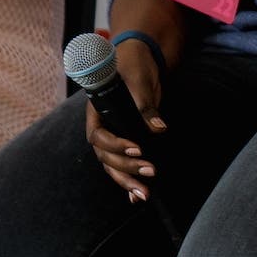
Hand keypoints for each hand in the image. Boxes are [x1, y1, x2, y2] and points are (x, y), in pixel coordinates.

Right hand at [91, 0, 186, 200]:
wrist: (140, 60)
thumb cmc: (134, 65)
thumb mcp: (140, 81)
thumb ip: (146, 105)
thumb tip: (159, 127)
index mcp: (97, 113)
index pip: (99, 136)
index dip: (116, 146)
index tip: (138, 149)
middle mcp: (102, 127)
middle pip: (106, 156)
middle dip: (126, 168)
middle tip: (150, 173)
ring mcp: (114, 136)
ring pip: (114, 165)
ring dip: (128, 180)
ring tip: (144, 195)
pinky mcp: (127, 140)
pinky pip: (123, 164)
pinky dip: (130, 180)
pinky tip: (137, 196)